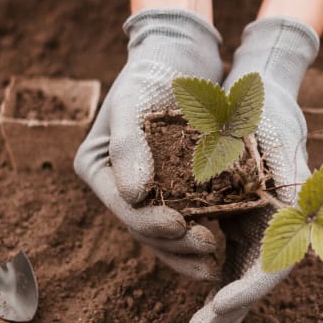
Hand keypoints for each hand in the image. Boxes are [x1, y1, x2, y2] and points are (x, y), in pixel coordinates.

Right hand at [75, 8, 223, 279]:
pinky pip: (188, 220)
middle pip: (143, 227)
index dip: (149, 222)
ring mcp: (148, 192)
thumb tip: (133, 195)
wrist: (178, 57)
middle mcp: (119, 186)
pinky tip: (224, 252)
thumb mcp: (134, 101)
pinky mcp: (176, 190)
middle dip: (174, 244)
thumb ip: (129, 145)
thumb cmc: (150, 72)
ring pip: (165, 233)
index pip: (122, 206)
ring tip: (214, 265)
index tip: (179, 226)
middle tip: (207, 248)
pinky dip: (203, 235)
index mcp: (99, 168)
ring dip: (188, 251)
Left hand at [187, 17, 319, 322]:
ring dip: (225, 316)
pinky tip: (202, 318)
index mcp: (291, 207)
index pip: (275, 261)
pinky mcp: (245, 226)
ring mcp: (263, 228)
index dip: (248, 288)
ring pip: (246, 281)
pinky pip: (234, 267)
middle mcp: (281, 223)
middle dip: (231, 315)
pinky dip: (219, 292)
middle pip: (259, 282)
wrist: (264, 92)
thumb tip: (284, 212)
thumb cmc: (262, 107)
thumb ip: (271, 170)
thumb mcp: (262, 131)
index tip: (218, 307)